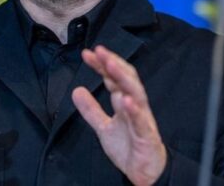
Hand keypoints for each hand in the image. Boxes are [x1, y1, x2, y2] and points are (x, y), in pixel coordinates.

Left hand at [72, 45, 166, 185]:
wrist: (143, 173)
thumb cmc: (128, 146)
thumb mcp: (103, 127)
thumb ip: (91, 110)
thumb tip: (76, 90)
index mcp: (124, 101)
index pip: (113, 78)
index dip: (101, 65)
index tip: (87, 53)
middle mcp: (134, 105)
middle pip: (125, 78)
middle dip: (113, 63)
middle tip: (100, 51)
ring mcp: (142, 118)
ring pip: (136, 92)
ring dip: (123, 78)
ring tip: (111, 65)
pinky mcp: (146, 135)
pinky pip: (141, 120)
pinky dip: (134, 109)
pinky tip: (126, 99)